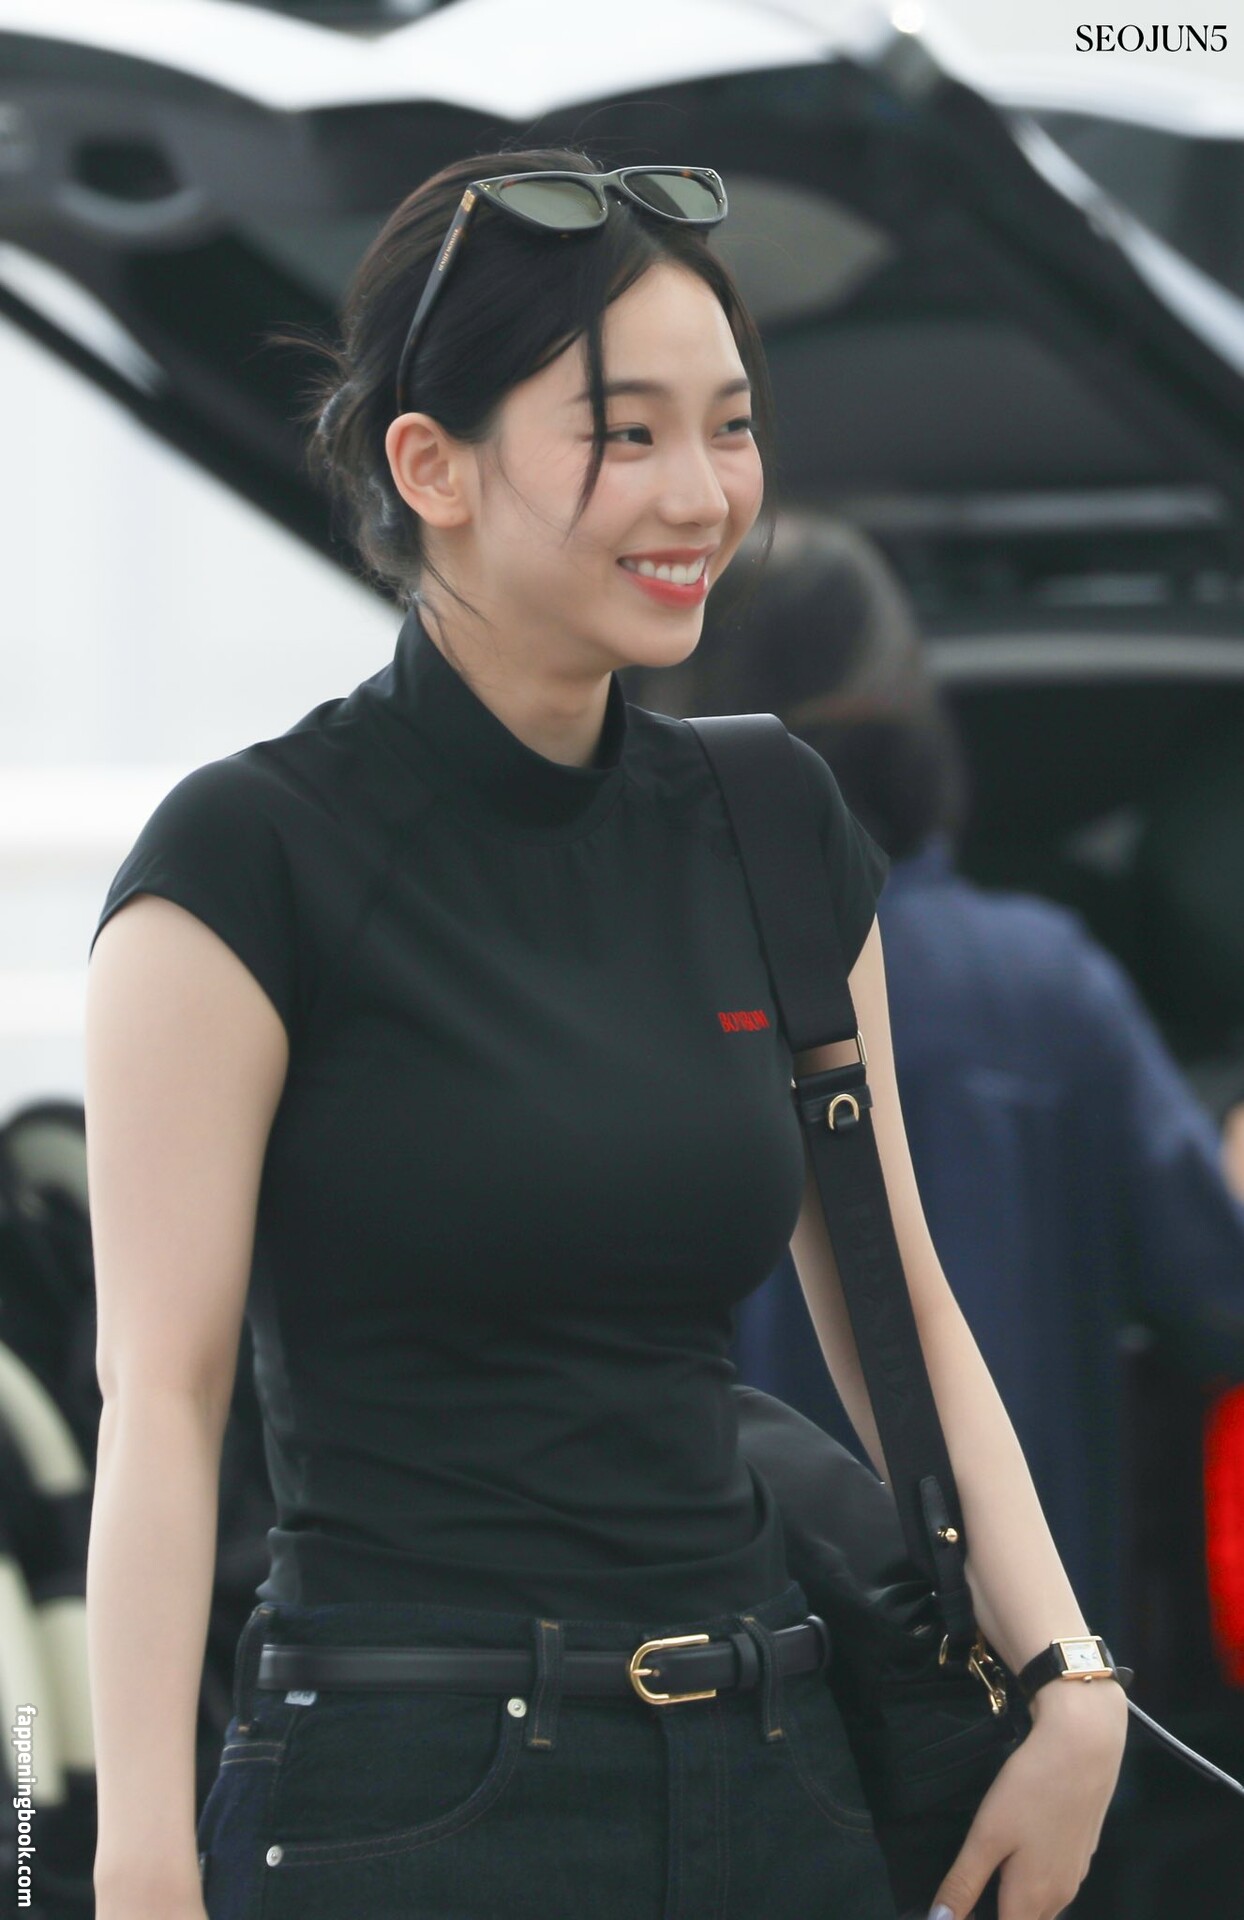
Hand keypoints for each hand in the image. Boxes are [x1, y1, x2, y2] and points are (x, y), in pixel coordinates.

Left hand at [926, 1678, 1128, 1919]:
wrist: (1085, 1746)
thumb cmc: (1031, 1790)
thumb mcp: (987, 1835)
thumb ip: (964, 1883)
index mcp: (1033, 1900)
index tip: (958, 1903)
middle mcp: (1060, 1896)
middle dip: (997, 1912)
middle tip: (965, 1889)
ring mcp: (1075, 1873)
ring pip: (1041, 1906)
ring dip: (1014, 1900)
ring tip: (986, 1872)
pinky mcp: (1082, 1849)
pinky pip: (1053, 1881)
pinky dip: (1031, 1880)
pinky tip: (1017, 1850)